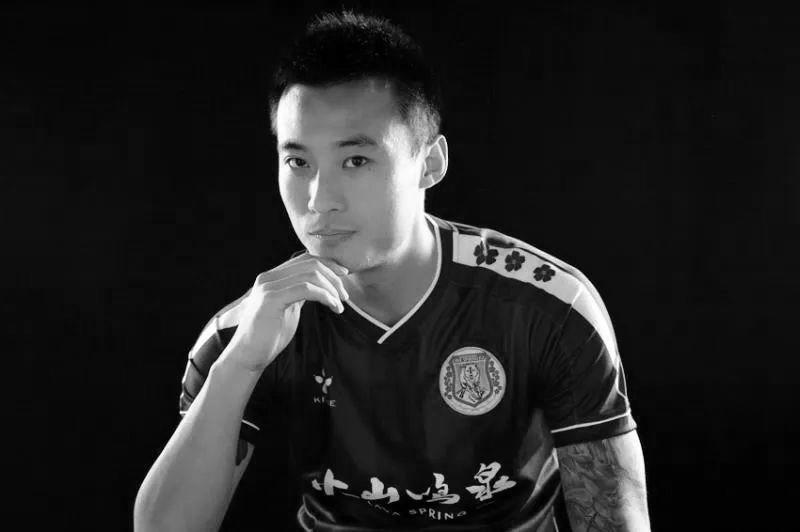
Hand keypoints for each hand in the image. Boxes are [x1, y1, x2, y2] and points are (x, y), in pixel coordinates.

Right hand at [221, 253, 349, 371]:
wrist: (249, 355)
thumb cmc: (269, 336)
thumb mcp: (289, 308)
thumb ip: (299, 293)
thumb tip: (319, 285)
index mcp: (272, 277)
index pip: (305, 259)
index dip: (328, 264)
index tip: (344, 277)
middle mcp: (268, 277)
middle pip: (311, 263)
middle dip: (334, 277)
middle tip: (345, 296)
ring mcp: (268, 287)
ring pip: (311, 274)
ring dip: (332, 289)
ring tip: (340, 305)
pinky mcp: (271, 299)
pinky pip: (306, 289)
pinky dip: (325, 296)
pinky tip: (333, 306)